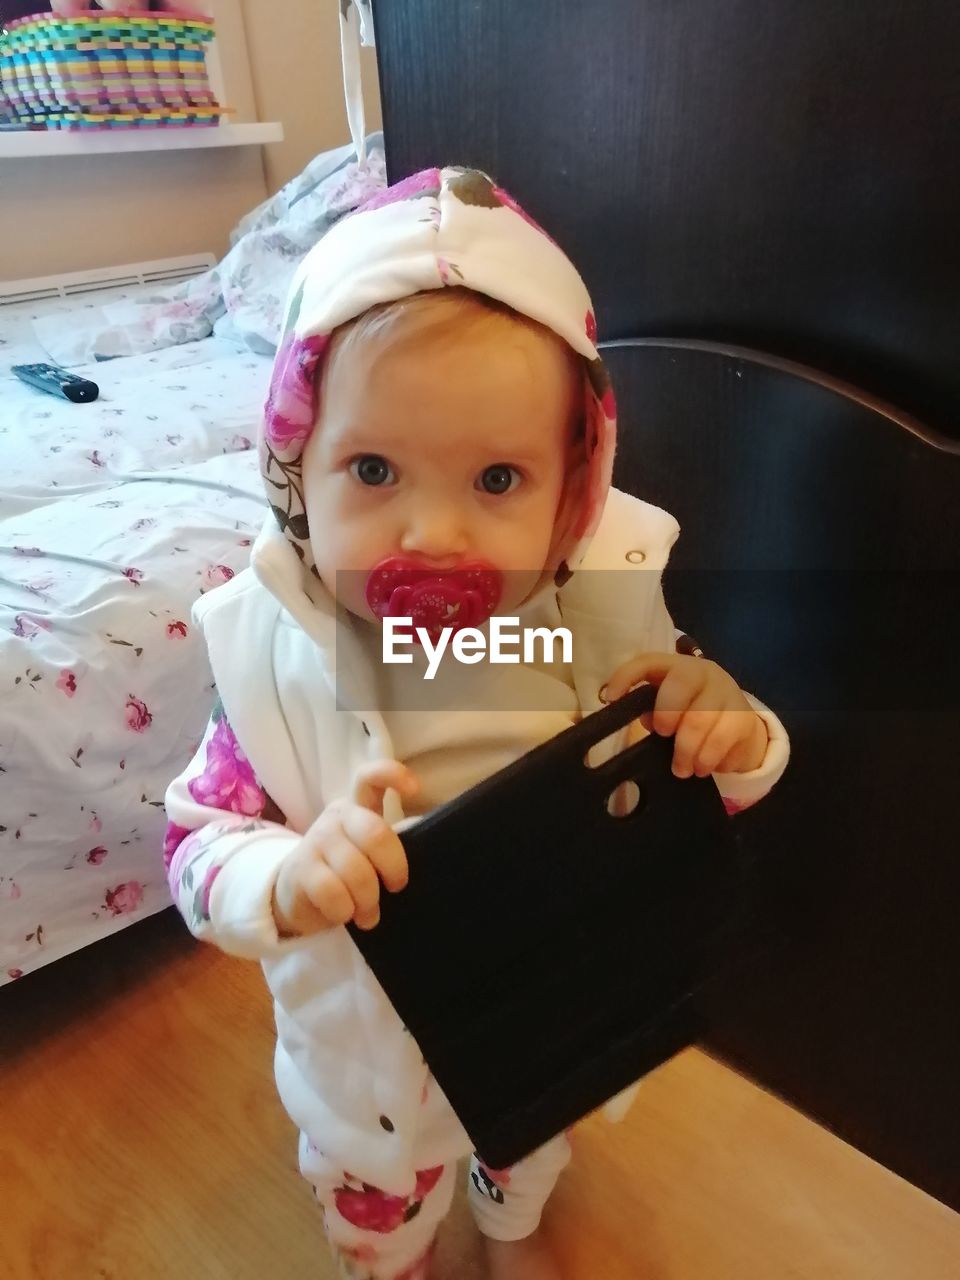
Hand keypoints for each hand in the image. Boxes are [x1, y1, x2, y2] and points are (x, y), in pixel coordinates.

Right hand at [273, 759, 418, 937]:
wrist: (296, 895)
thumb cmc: (346, 871)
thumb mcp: (372, 854)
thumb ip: (396, 840)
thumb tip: (421, 829)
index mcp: (359, 808)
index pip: (370, 778)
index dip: (393, 776)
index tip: (414, 789)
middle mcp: (338, 817)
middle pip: (376, 834)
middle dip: (393, 869)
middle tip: (396, 888)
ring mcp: (316, 840)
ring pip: (357, 872)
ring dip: (368, 901)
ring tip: (368, 915)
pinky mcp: (300, 868)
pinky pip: (334, 893)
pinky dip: (345, 911)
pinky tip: (343, 914)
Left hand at [603, 652, 767, 777]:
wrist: (739, 723)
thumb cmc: (692, 713)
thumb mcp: (670, 708)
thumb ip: (653, 711)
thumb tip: (646, 720)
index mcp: (676, 667)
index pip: (648, 661)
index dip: (626, 676)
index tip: (610, 699)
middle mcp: (703, 672)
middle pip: (681, 683)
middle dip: (667, 713)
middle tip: (663, 734)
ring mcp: (727, 693)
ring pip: (701, 719)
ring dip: (686, 750)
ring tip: (682, 768)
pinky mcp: (744, 718)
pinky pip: (722, 741)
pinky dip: (708, 759)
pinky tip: (702, 767)